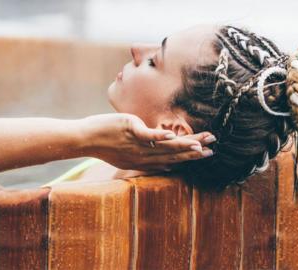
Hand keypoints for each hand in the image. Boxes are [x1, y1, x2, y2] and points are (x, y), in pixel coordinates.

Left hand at [81, 113, 214, 171]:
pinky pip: (147, 135)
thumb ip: (147, 156)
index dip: (189, 157)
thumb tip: (165, 161)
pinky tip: (172, 135)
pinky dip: (159, 136)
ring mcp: (137, 144)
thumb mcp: (127, 155)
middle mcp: (143, 156)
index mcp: (143, 162)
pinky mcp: (129, 131)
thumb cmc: (105, 144)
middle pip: (172, 154)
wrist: (85, 139)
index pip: (171, 160)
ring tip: (200, 143)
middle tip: (212, 149)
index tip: (206, 153)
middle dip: (193, 151)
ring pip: (163, 146)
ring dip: (183, 145)